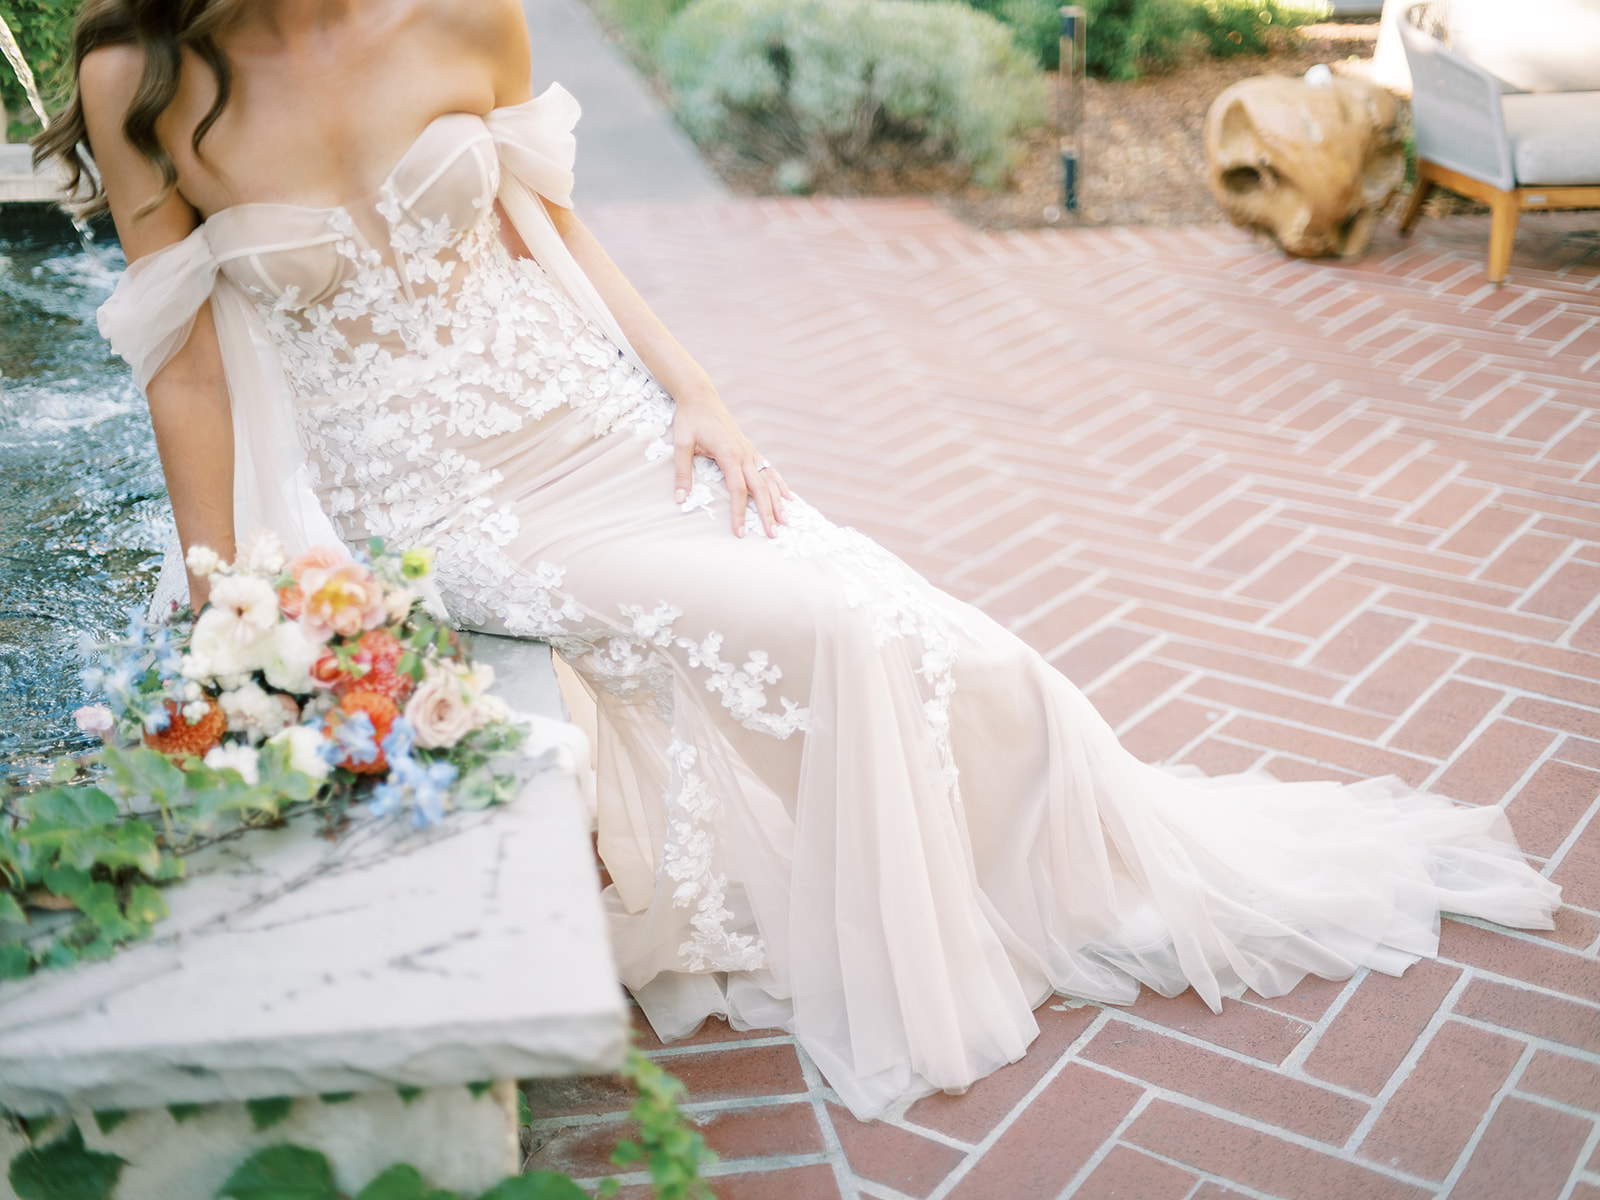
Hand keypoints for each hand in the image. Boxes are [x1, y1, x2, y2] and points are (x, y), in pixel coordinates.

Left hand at [672, 392, 793, 537]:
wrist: (700, 397)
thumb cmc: (690, 419)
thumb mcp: (681, 444)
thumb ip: (682, 472)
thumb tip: (680, 499)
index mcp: (729, 454)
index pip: (737, 490)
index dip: (739, 512)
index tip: (739, 532)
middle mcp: (744, 453)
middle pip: (760, 488)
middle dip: (767, 513)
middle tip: (772, 535)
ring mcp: (750, 451)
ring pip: (769, 479)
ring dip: (778, 501)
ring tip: (786, 520)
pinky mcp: (751, 449)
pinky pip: (769, 469)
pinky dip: (780, 484)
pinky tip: (788, 496)